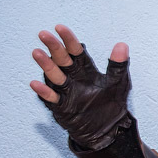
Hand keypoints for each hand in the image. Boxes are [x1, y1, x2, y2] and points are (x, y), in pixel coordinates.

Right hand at [29, 24, 131, 148]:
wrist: (110, 130)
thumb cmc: (112, 104)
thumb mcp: (118, 83)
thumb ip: (118, 65)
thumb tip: (122, 44)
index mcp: (85, 70)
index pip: (76, 51)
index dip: (69, 40)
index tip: (60, 28)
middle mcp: (73, 78)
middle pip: (62, 60)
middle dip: (54, 47)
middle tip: (44, 34)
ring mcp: (66, 92)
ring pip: (54, 76)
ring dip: (46, 65)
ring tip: (37, 53)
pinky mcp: (63, 107)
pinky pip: (52, 98)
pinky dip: (44, 92)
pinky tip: (36, 83)